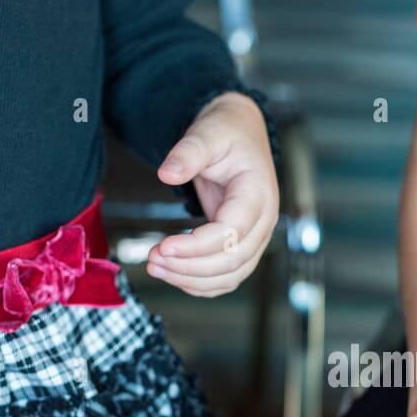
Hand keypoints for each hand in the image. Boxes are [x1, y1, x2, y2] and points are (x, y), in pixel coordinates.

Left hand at [148, 91, 277, 296]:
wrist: (241, 135)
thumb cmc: (227, 134)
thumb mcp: (208, 133)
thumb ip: (188, 151)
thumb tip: (166, 173)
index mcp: (258, 194)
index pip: (233, 232)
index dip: (198, 245)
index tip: (163, 246)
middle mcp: (263, 221)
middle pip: (232, 260)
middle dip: (189, 266)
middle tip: (152, 258)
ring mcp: (256, 238)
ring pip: (230, 275)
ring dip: (191, 278)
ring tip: (155, 267)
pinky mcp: (243, 247)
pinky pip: (226, 277)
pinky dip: (200, 283)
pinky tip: (173, 275)